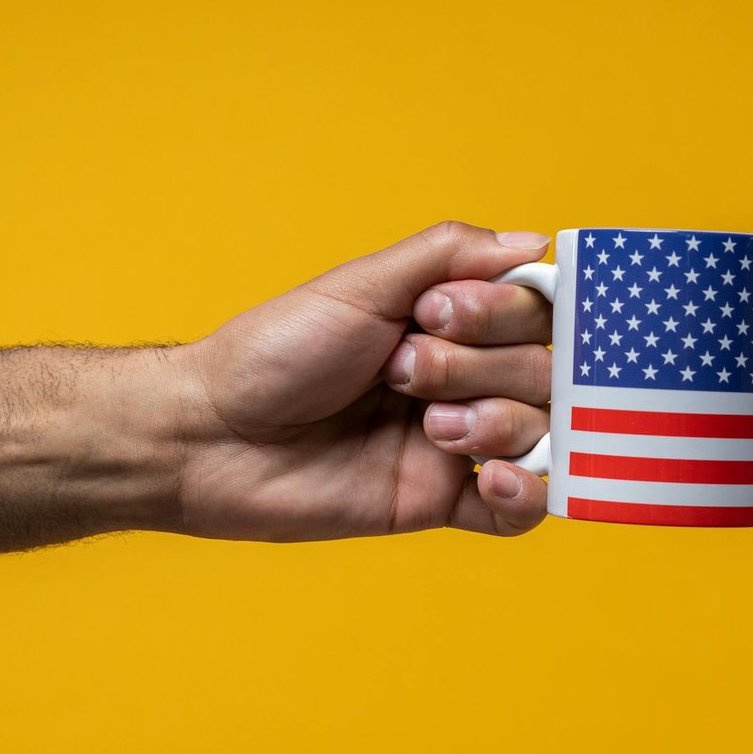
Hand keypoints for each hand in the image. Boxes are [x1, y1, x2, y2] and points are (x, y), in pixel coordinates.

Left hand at [166, 221, 553, 539]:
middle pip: (541, 371)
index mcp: (449, 321)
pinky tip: (493, 478)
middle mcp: (462, 378)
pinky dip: (525, 495)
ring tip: (429, 428)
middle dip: (482, 367)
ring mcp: (454, 442)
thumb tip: (536, 242)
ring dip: (496, 423)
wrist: (210, 437)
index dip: (507, 312)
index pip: (533, 311)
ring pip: (538, 432)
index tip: (440, 311)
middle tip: (403, 371)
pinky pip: (518, 511)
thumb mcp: (361, 285)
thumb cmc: (274, 352)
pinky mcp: (438, 502)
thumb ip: (449, 255)